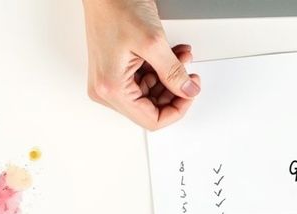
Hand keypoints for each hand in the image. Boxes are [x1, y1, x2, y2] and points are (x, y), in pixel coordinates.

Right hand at [82, 0, 200, 129]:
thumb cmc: (114, 6)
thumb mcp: (153, 42)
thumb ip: (174, 72)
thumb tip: (188, 90)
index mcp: (111, 88)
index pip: (151, 120)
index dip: (177, 110)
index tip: (190, 93)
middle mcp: (106, 88)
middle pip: (151, 108)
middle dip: (174, 91)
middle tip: (189, 74)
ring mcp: (110, 80)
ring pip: (151, 93)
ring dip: (170, 77)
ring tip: (181, 58)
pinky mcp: (116, 70)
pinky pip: (144, 79)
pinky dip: (162, 68)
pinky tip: (172, 55)